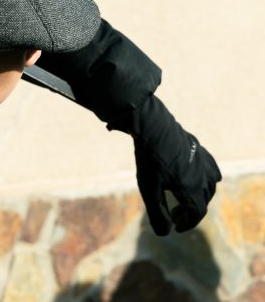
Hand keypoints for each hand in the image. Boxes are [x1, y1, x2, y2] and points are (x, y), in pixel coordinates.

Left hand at [128, 96, 221, 234]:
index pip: (196, 213)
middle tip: (173, 215)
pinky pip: (211, 169)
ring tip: (183, 199)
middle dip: (190, 211)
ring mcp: (204, 162)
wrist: (151, 126)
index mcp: (193, 189)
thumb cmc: (149, 159)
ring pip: (209, 185)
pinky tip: (198, 179)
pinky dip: (208, 179)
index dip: (187, 223)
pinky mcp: (200, 150)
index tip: (176, 227)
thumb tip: (165, 233)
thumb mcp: (148, 189)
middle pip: (203, 200)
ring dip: (199, 196)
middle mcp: (203, 177)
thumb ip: (156, 213)